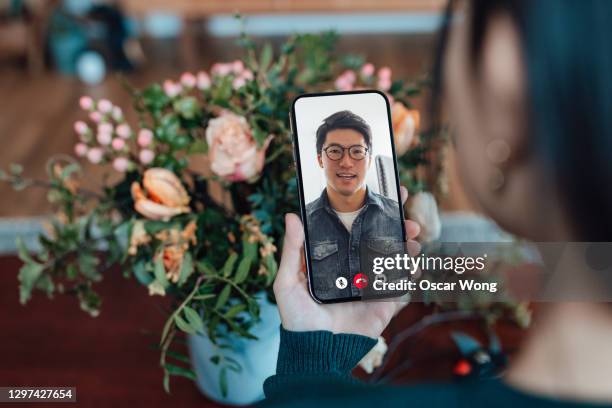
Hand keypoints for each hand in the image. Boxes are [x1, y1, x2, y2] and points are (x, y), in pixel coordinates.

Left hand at [273, 187, 420, 338]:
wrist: (314, 352)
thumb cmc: (297, 317)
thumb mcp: (287, 281)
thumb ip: (292, 250)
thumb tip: (291, 216)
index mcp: (336, 259)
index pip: (355, 230)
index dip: (370, 212)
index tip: (383, 193)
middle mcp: (356, 268)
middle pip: (382, 240)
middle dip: (397, 226)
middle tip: (406, 216)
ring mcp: (372, 286)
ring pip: (395, 260)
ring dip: (407, 246)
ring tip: (412, 237)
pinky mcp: (383, 305)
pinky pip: (401, 287)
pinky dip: (410, 275)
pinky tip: (412, 265)